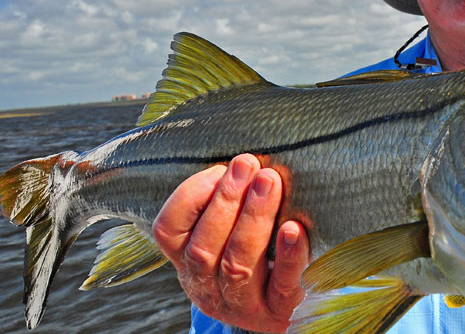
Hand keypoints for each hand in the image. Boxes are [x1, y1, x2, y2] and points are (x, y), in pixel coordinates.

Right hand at [152, 154, 310, 332]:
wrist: (288, 308)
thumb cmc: (259, 253)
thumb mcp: (231, 232)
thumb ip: (228, 201)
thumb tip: (241, 156)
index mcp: (188, 262)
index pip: (168, 231)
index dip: (189, 196)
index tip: (218, 168)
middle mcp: (207, 287)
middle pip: (204, 248)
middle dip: (226, 201)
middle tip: (248, 165)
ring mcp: (243, 304)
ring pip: (237, 265)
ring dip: (253, 218)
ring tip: (270, 182)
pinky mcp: (280, 310)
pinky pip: (282, 283)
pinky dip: (288, 254)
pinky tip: (294, 228)